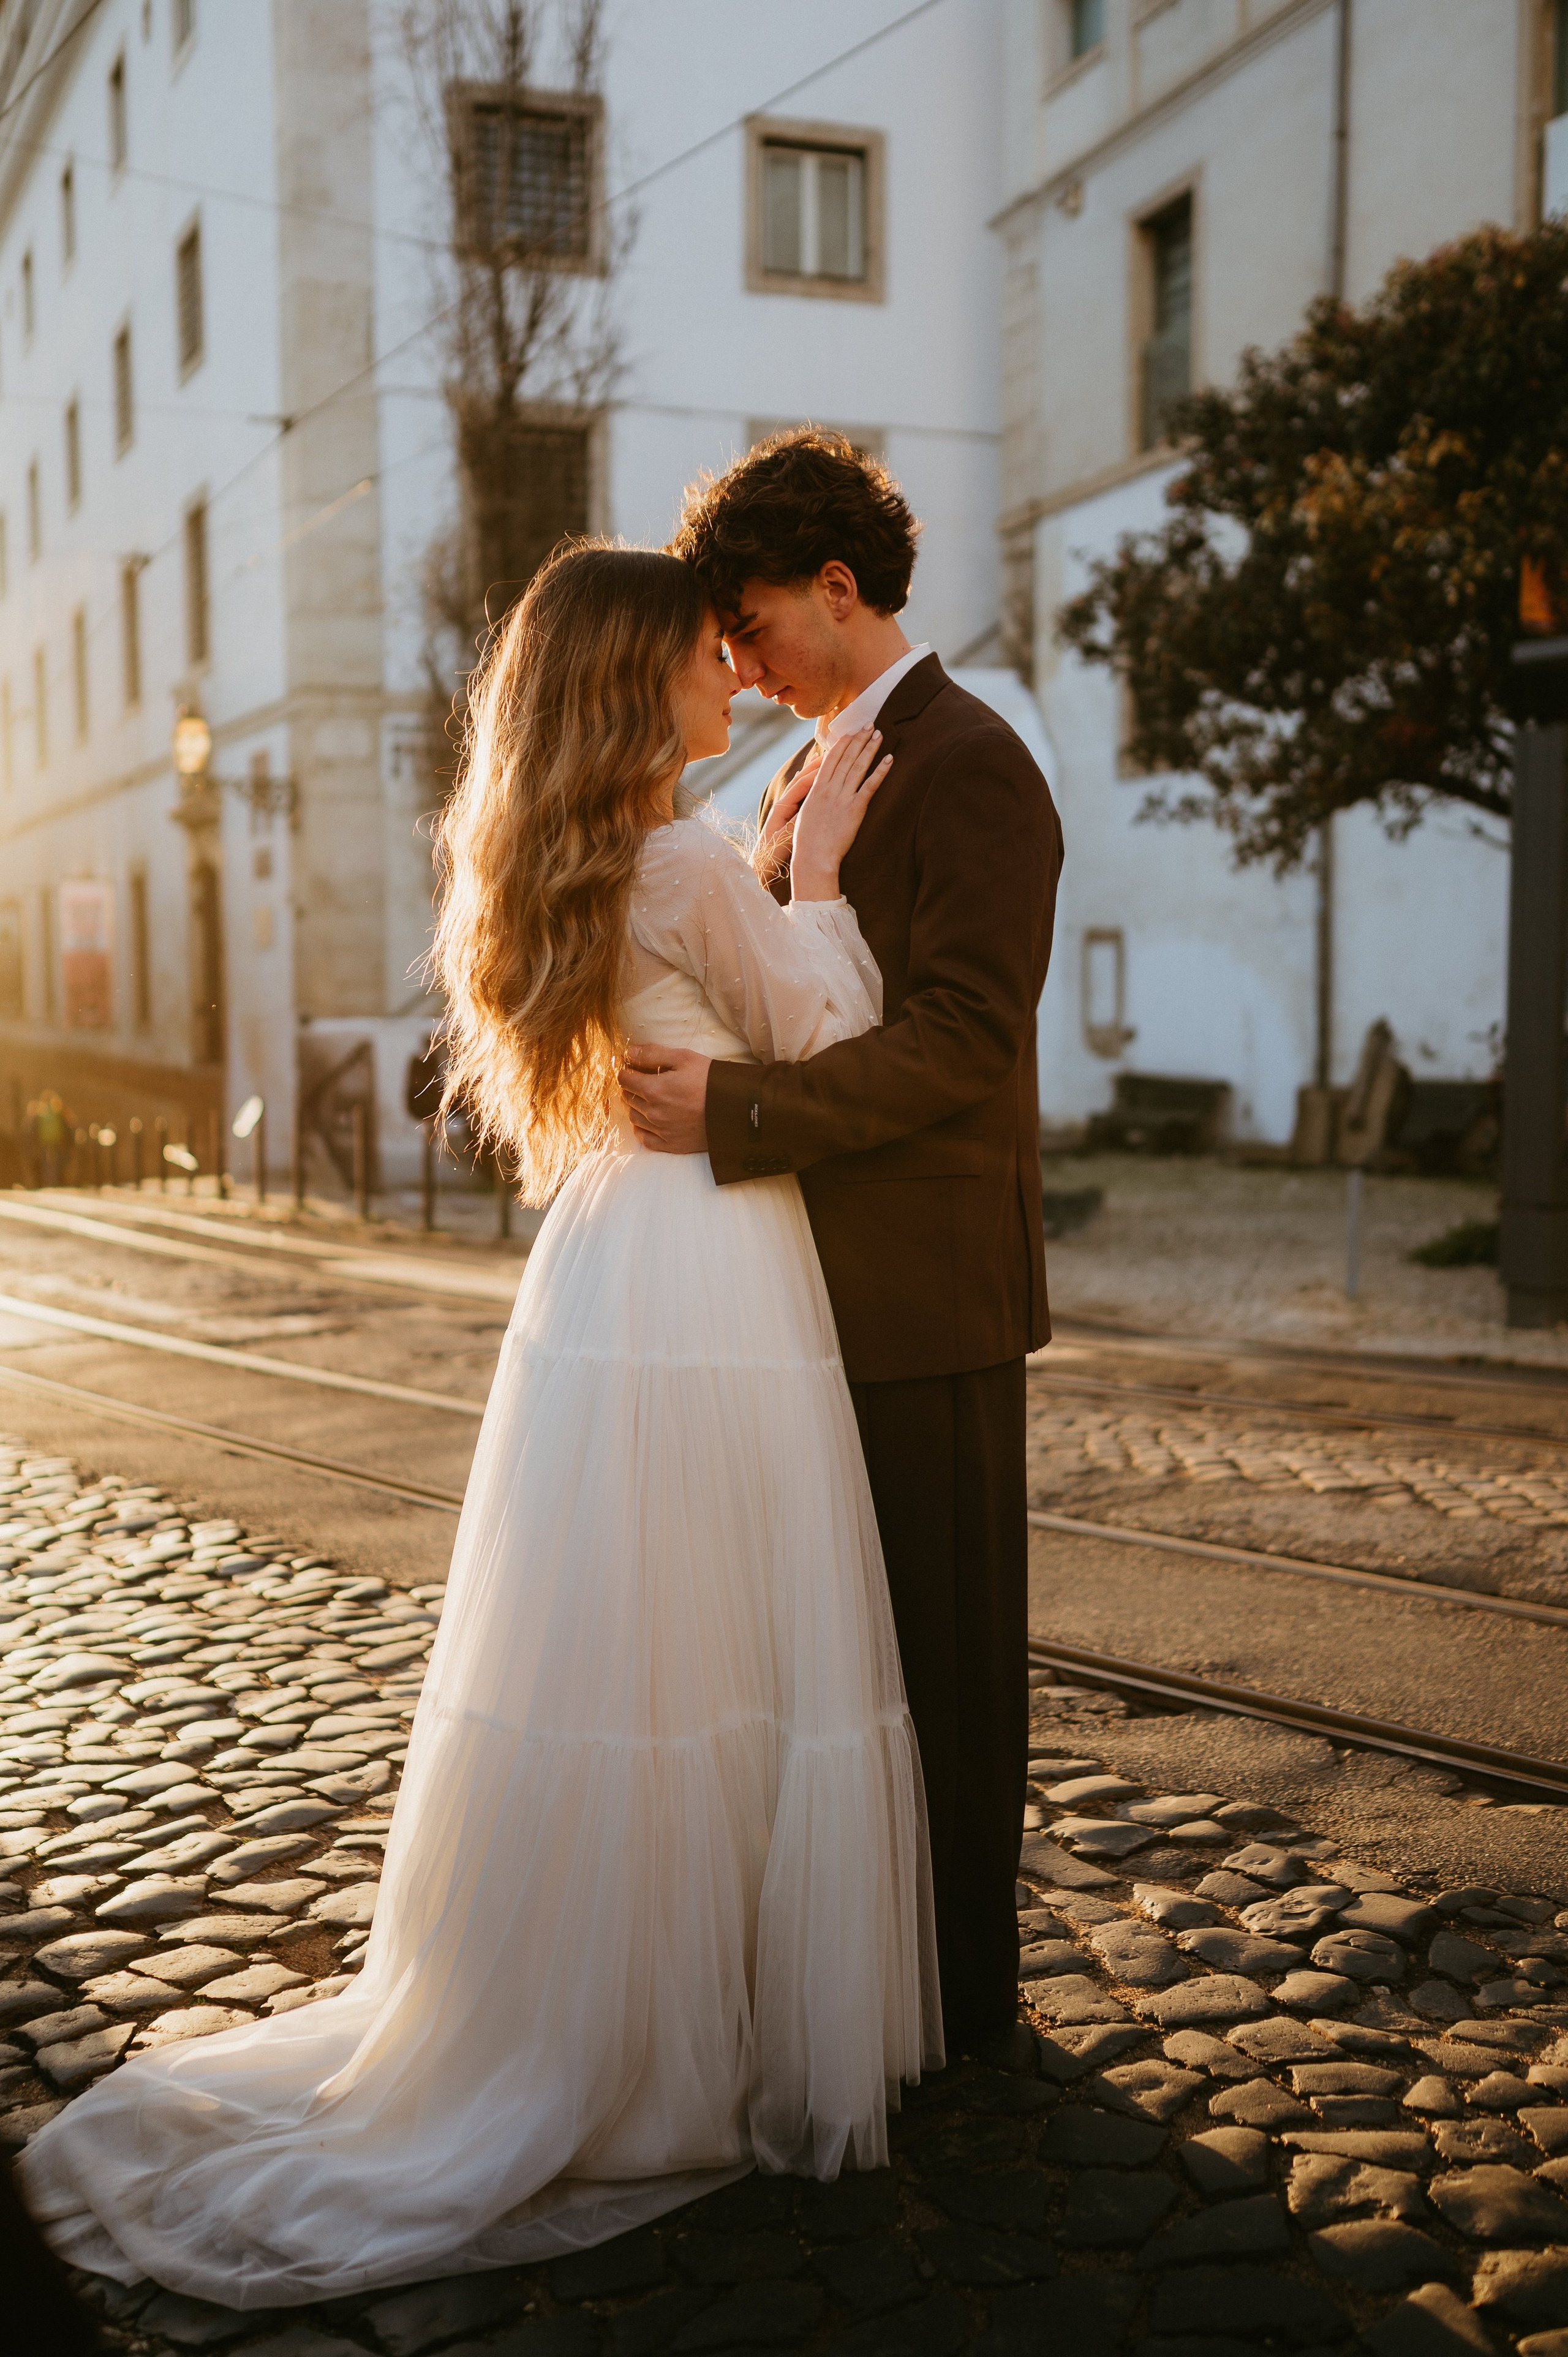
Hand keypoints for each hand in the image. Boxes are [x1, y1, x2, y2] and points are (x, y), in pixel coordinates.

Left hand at [618, 1045, 711, 1153]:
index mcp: (653, 1089)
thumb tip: (628, 1052)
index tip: (631, 1067)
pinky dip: (641, 1129)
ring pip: (633, 1117)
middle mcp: (653, 1112)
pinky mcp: (671, 1145)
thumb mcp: (684, 1058)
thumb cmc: (710, 1080)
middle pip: (627, 1097)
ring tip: (646, 1098)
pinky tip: (648, 1121)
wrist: (735, 1109)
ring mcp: (661, 1130)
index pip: (624, 1079)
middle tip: (641, 1080)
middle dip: (630, 1087)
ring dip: (634, 1106)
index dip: (625, 1070)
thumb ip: (652, 1054)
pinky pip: (644, 1138)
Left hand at [760, 747, 821, 852]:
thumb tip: (807, 809)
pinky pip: (803, 796)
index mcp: (781, 807)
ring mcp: (786, 809)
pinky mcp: (790, 816)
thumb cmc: (772, 854)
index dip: (814, 774)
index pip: (800, 785)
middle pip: (801, 780)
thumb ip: (795, 823)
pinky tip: (819, 779)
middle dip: (815, 767)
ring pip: (802, 786)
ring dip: (813, 773)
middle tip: (830, 753)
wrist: (762, 866)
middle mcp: (783, 804)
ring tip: (826, 759)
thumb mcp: (785, 839)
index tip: (828, 763)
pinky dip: (812, 786)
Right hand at [791, 728, 892, 900]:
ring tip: (879, 734)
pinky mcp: (855, 809)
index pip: (830, 759)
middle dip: (858, 739)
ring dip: (869, 749)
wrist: (813, 858)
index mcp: (816, 790)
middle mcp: (829, 790)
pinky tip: (888, 759)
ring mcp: (842, 798)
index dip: (842, 743)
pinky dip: (880, 771)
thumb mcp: (806, 814)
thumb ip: (813, 798)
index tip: (850, 732)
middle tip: (869, 725)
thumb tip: (817, 789)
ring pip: (858, 767)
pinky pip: (870, 786)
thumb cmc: (807, 842)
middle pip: (846, 758)